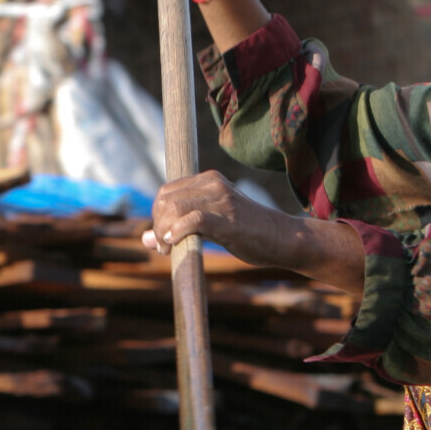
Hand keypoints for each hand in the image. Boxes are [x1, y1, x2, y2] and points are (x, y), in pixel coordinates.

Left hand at [143, 171, 365, 294]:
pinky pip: (194, 219)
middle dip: (158, 225)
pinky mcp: (229, 217)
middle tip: (164, 247)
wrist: (283, 239)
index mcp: (208, 180)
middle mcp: (213, 183)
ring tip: (169, 249)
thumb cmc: (248, 234)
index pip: (166, 192)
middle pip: (165, 199)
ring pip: (175, 208)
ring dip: (164, 232)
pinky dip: (179, 232)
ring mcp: (222, 199)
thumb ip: (179, 227)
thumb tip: (146, 238)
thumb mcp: (210, 227)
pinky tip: (175, 244)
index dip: (156, 216)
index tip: (162, 239)